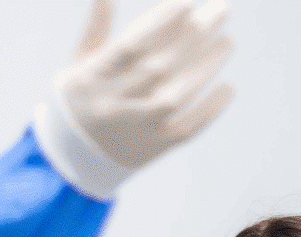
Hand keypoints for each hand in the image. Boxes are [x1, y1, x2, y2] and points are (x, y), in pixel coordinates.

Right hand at [56, 0, 235, 170]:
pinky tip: (228, 87)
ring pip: (175, 97)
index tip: (190, 1)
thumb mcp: (79, 61)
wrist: (72, 156)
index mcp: (93, 76)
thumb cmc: (80, 96)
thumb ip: (97, 26)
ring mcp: (133, 129)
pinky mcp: (152, 149)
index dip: (161, 22)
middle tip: (221, 10)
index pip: (131, 46)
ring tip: (228, 41)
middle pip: (158, 67)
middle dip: (193, 37)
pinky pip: (186, 130)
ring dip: (205, 68)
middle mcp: (112, 104)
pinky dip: (210, 110)